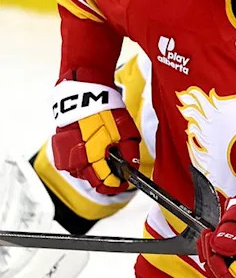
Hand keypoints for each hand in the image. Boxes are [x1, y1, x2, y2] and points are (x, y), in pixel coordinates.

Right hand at [50, 80, 139, 194]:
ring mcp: (67, 152)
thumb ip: (130, 153)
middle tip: (117, 173)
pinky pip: (70, 163)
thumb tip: (132, 168)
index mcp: (95, 155)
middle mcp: (78, 157)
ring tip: (103, 163)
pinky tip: (90, 156)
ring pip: (80, 174)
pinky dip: (81, 163)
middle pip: (93, 182)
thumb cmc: (107, 110)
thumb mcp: (127, 132)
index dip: (117, 184)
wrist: (85, 92)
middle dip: (107, 180)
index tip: (124, 181)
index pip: (105, 183)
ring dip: (92, 172)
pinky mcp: (60, 145)